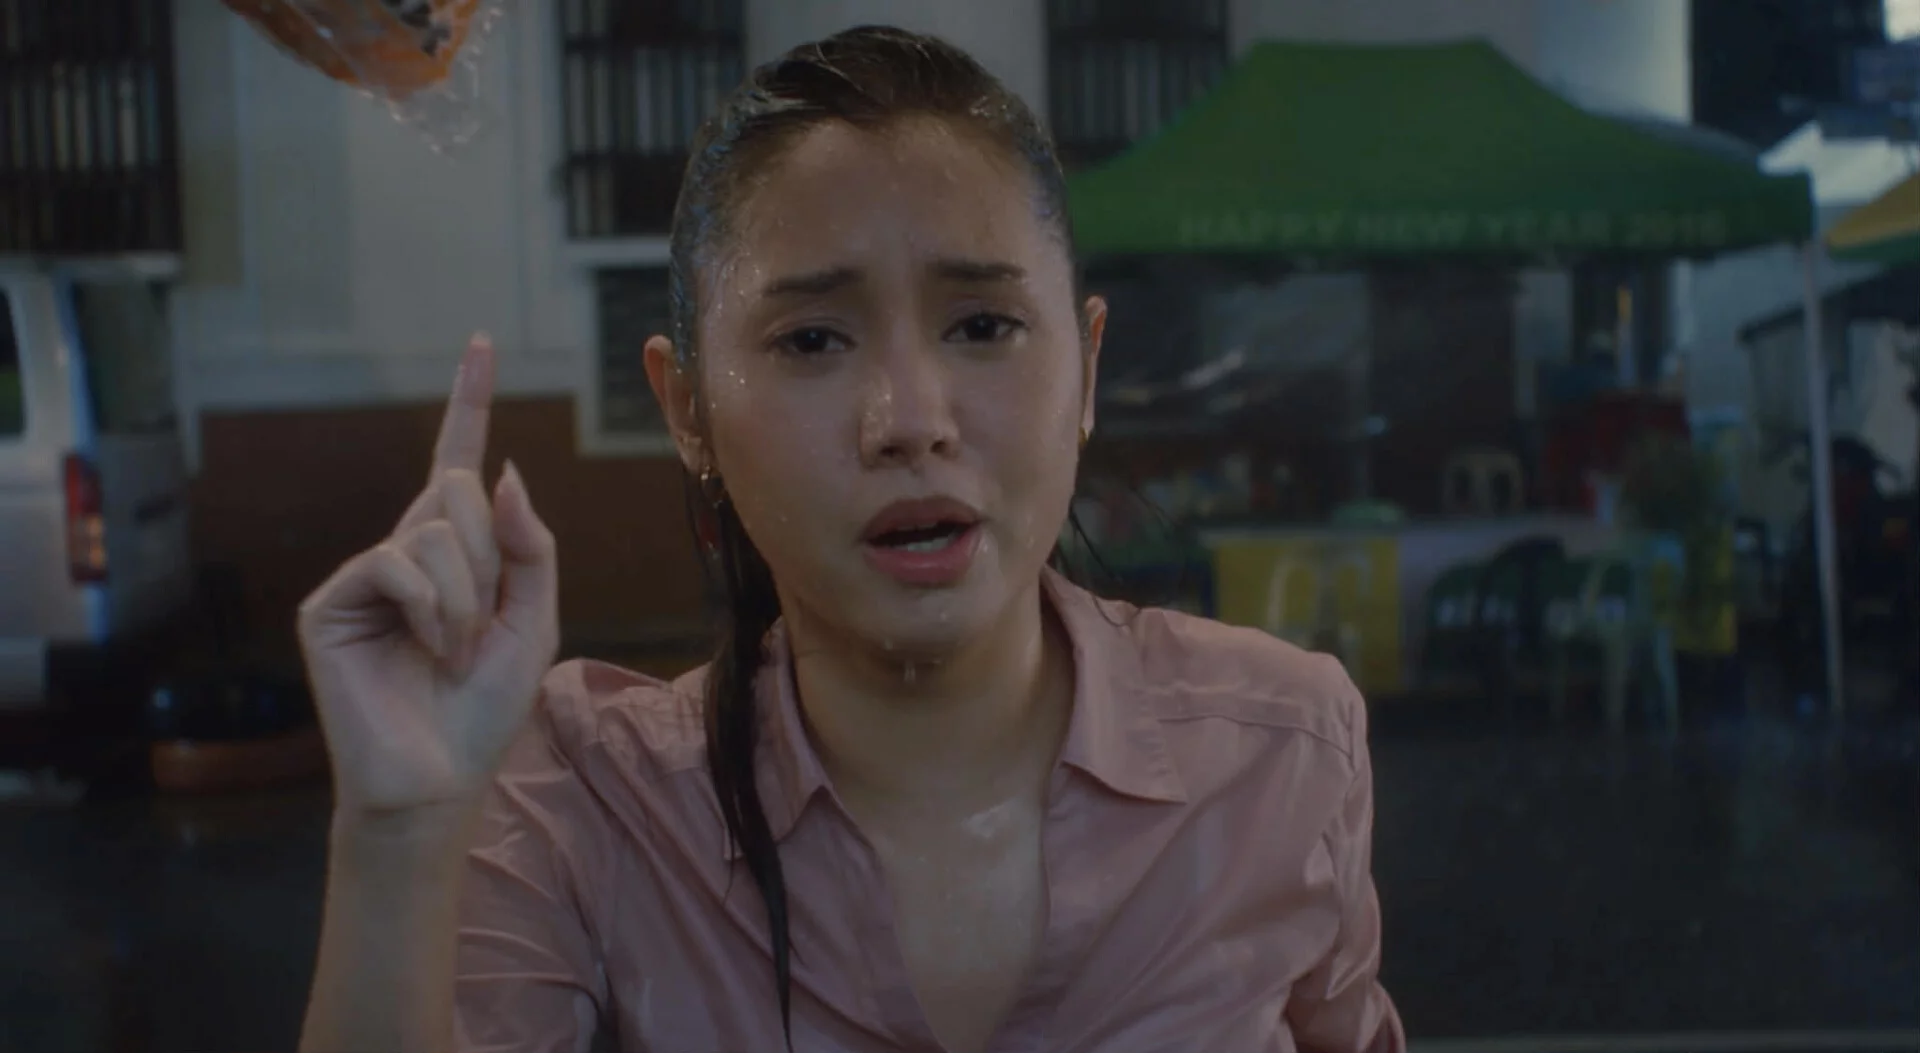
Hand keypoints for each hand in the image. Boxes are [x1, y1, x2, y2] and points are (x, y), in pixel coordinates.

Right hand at [297, 335, 559, 816]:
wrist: (439, 777)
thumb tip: (501, 471)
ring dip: (466, 597)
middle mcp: (405, 550)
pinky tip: (429, 649)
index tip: (481, 343)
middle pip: (457, 488)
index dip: (468, 402)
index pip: (457, 463)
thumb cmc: (486, 708)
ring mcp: (365, 574)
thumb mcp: (534, 620)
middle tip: (481, 623)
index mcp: (454, 553)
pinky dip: (431, 607)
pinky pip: (397, 562)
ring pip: (434, 529)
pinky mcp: (332, 601)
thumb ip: (529, 546)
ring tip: (454, 651)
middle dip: (490, 555)